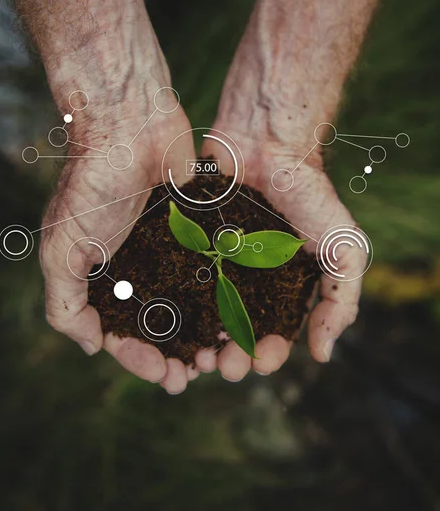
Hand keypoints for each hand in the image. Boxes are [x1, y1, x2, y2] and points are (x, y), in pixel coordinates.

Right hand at [40, 71, 197, 394]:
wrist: (130, 127)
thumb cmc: (92, 184)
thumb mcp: (62, 247)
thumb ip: (64, 301)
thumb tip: (89, 346)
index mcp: (105, 278)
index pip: (120, 333)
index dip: (137, 358)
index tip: (160, 371)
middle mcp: (139, 269)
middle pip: (159, 326)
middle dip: (174, 355)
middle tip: (193, 376)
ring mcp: (170, 251)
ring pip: (190, 305)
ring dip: (202, 334)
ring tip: (221, 356)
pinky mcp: (199, 232)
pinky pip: (213, 271)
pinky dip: (223, 296)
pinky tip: (237, 315)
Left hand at [199, 42, 365, 380]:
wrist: (267, 143)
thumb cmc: (309, 193)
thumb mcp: (344, 247)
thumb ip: (342, 299)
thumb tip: (322, 353)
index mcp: (281, 285)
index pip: (273, 333)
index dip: (267, 353)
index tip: (259, 362)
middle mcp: (245, 279)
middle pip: (233, 330)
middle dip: (230, 355)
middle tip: (222, 367)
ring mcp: (214, 261)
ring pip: (200, 313)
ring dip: (197, 342)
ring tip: (193, 358)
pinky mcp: (187, 243)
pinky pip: (175, 279)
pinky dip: (170, 305)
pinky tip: (166, 324)